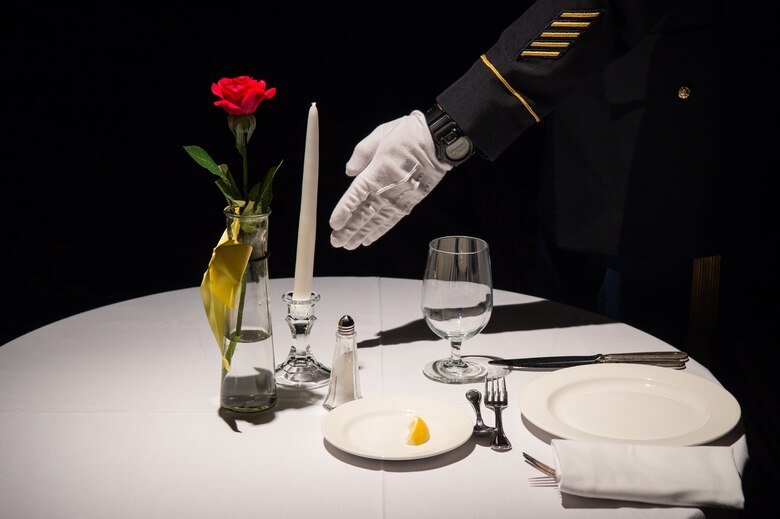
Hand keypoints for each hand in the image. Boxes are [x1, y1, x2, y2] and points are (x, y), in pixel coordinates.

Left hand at [329, 110, 450, 248]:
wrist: (439, 142)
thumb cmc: (408, 134)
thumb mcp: (380, 134)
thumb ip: (361, 153)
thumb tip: (349, 172)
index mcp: (378, 172)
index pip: (356, 196)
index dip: (344, 212)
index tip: (333, 225)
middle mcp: (388, 190)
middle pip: (364, 214)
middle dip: (349, 230)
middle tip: (336, 242)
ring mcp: (400, 198)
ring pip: (377, 221)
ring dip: (362, 234)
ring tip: (349, 245)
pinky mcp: (411, 202)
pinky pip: (392, 221)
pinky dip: (379, 231)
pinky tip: (369, 239)